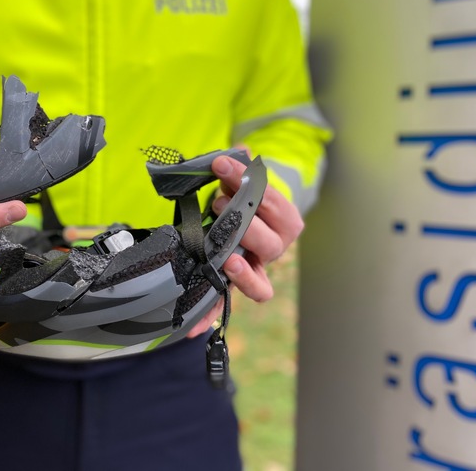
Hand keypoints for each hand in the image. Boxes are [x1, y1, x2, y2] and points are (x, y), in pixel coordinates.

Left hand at [186, 154, 303, 336]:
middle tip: (220, 202)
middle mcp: (272, 251)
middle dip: (246, 222)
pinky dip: (209, 319)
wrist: (236, 220)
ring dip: (242, 273)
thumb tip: (241, 150)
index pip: (277, 205)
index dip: (254, 185)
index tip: (224, 166)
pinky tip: (192, 327)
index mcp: (282, 221)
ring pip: (260, 286)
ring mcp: (253, 272)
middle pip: (271, 246)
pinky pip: (225, 309)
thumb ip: (239, 169)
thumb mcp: (238, 182)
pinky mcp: (230, 288)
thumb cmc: (240, 200)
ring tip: (225, 256)